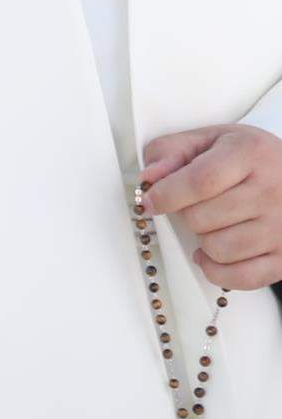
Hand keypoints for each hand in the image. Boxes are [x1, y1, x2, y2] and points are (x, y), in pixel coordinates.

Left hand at [145, 123, 281, 289]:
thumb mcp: (212, 140)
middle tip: (198, 206)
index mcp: (250, 153)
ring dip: (203, 241)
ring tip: (214, 225)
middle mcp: (271, 191)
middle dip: (186, 214)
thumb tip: (149, 178)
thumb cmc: (250, 160)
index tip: (148, 202)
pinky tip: (215, 255)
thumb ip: (172, 151)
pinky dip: (218, 271)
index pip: (199, 182)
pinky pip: (241, 278)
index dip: (165, 195)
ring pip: (217, 249)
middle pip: (201, 219)